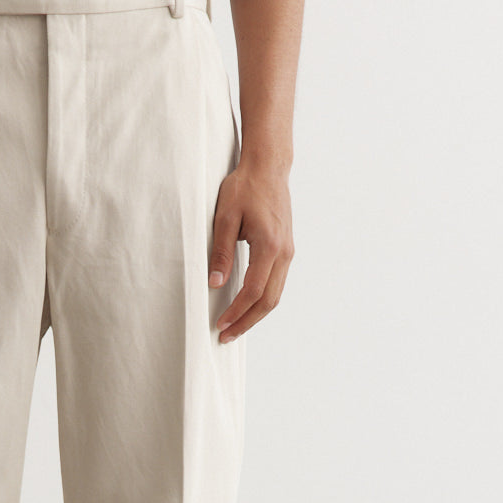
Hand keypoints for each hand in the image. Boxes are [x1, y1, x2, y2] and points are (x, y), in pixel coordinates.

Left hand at [208, 160, 294, 343]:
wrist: (268, 167)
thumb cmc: (244, 187)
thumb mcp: (224, 218)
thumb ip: (220, 252)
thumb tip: (214, 284)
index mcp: (269, 246)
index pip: (253, 291)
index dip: (236, 312)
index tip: (220, 324)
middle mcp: (284, 252)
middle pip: (269, 301)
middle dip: (247, 322)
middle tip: (226, 336)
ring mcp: (288, 251)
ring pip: (275, 295)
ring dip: (255, 314)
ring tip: (234, 326)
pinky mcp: (286, 249)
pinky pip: (277, 283)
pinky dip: (262, 300)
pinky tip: (247, 306)